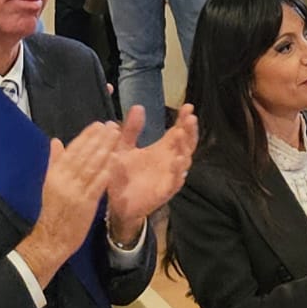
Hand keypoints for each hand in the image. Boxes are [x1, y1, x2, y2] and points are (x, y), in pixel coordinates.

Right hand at [17, 121, 122, 287]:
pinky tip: (115, 160)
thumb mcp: (48, 183)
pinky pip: (98, 185)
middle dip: (99, 139)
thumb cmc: (51, 210)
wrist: (50, 239)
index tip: (98, 125)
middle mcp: (65, 179)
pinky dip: (106, 171)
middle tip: (112, 126)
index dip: (87, 136)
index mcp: (55, 173)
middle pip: (85, 155)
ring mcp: (76, 191)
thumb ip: (54, 161)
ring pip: (92, 166)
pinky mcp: (86, 204)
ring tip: (116, 137)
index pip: (73, 150)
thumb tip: (56, 141)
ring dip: (105, 150)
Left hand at [107, 104, 196, 239]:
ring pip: (184, 161)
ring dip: (184, 148)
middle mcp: (169, 161)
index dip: (184, 120)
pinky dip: (178, 172)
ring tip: (180, 134)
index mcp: (162, 149)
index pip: (178, 131)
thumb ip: (131, 128)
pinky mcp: (164, 191)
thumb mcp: (124, 146)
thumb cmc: (122, 172)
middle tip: (190, 117)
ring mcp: (169, 176)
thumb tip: (138, 107)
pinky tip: (177, 161)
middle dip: (190, 130)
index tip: (188, 106)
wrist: (116, 201)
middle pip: (186, 144)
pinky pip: (174, 182)